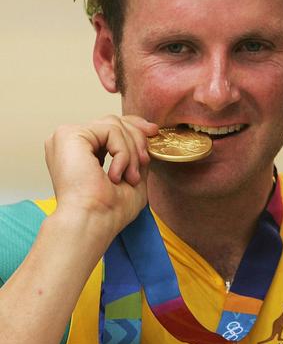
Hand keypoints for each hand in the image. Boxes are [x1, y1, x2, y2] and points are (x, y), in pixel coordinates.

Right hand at [44, 115, 157, 238]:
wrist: (91, 222)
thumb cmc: (109, 211)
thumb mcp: (132, 177)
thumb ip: (136, 155)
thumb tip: (148, 135)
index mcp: (80, 151)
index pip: (110, 126)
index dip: (134, 126)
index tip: (154, 132)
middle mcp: (70, 141)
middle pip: (114, 121)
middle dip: (137, 139)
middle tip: (145, 161)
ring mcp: (67, 136)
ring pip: (115, 125)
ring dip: (132, 152)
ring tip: (130, 177)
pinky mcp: (70, 135)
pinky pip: (110, 130)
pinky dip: (122, 152)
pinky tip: (116, 174)